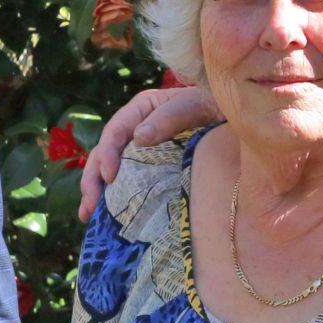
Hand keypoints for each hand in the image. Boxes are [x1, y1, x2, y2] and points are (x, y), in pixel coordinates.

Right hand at [75, 85, 222, 220]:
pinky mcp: (149, 168)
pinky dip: (114, 198)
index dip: (108, 153)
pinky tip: (106, 216)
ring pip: (109, 169)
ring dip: (96, 191)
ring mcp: (141, 150)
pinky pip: (126, 182)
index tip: (110, 177)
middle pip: (105, 153)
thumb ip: (168, 118)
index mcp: (142, 109)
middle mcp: (136, 128)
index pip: (116, 130)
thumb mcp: (194, 106)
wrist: (233, 120)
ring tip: (88, 215)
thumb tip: (139, 137)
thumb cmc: (214, 107)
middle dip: (94, 179)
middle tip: (90, 204)